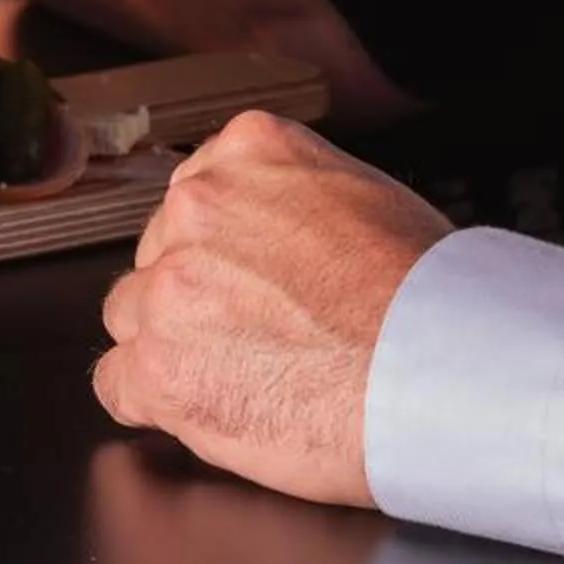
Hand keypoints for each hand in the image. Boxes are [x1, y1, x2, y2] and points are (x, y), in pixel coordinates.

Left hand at [93, 109, 448, 507]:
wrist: (447, 378)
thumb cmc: (436, 302)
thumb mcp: (368, 197)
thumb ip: (296, 198)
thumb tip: (278, 226)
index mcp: (248, 150)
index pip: (198, 197)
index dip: (224, 252)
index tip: (254, 285)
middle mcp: (196, 205)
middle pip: (161, 255)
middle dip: (197, 296)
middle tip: (260, 339)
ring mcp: (170, 286)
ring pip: (134, 315)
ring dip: (173, 347)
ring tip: (246, 380)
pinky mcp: (162, 367)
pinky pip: (116, 385)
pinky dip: (152, 403)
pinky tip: (203, 412)